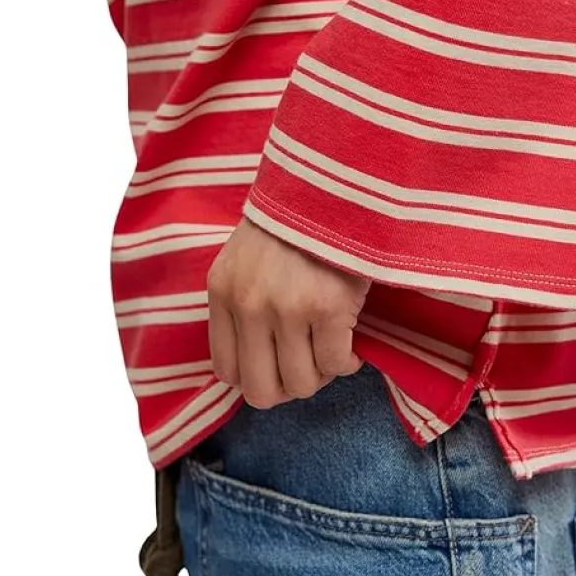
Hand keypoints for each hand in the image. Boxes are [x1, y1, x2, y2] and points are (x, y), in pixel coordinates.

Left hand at [207, 217, 370, 408]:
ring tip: (331, 352)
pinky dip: (347, 362)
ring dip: (320, 375)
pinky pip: (337, 363)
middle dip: (287, 387)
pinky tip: (351, 344)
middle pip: (261, 390)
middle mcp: (250, 306)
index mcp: (223, 292)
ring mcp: (289, 309)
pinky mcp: (330, 307)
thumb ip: (241, 302)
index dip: (256, 379)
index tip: (277, 366)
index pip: (226, 370)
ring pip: (301, 382)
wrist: (331, 186)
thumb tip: (256, 356)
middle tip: (307, 367)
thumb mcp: (244, 258)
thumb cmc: (291, 222)